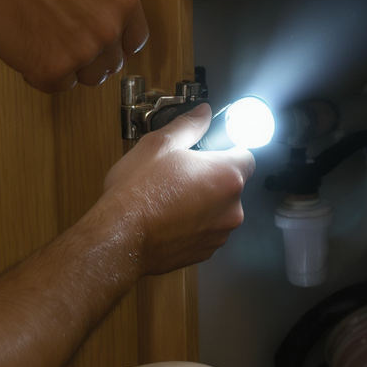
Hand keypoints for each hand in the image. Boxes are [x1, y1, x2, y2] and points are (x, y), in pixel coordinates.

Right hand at [0, 0, 148, 92]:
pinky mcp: (52, 69)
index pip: (134, 40)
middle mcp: (108, 28)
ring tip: (45, 40)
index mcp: (124, 0)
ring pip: (86, 77)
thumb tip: (109, 10)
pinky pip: (56, 85)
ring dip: (69, 66)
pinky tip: (29, 47)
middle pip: (110, 63)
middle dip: (90, 55)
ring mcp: (81, 51)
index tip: (101, 44)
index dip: (114, 43)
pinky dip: (41, 71)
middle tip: (64, 40)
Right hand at [100, 104, 255, 274]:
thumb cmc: (137, 193)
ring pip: (218, 210)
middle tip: (181, 173)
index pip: (247, 156)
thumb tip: (202, 114)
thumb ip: (189, 126)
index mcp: (227, 176)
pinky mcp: (204, 252)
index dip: (228, 151)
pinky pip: (205, 231)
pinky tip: (169, 216)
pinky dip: (192, 224)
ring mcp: (218, 234)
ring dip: (203, 203)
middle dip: (211, 178)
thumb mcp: (160, 144)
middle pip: (231, 184)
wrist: (120, 238)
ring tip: (171, 197)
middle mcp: (231, 208)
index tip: (212, 151)